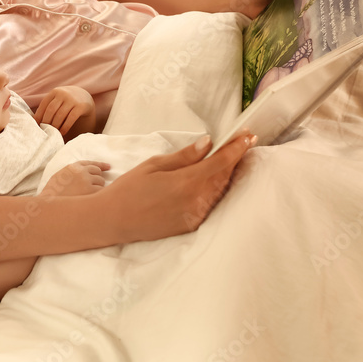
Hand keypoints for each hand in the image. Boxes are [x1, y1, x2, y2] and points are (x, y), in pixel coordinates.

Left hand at [35, 86, 95, 136]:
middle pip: (51, 109)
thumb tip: (35, 121)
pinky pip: (71, 118)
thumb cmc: (65, 102)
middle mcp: (63, 94)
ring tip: (53, 133)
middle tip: (44, 131)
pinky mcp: (81, 106)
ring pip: (60, 115)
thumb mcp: (57, 100)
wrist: (84, 97)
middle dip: (46, 121)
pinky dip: (65, 127)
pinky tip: (62, 133)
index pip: (44, 104)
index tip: (35, 125)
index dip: (38, 115)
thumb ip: (48, 107)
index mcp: (55, 92)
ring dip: (55, 126)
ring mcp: (72, 100)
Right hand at [40, 160, 109, 197]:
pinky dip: (99, 195)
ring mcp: (86, 180)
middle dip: (97, 179)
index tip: (108, 167)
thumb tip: (84, 175)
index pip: (90, 163)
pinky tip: (93, 200)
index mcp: (72, 167)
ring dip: (98, 188)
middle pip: (98, 172)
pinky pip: (102, 191)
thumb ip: (72, 173)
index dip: (100, 165)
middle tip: (93, 188)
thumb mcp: (59, 177)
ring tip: (88, 196)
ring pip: (101, 182)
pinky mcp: (90, 191)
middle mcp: (80, 171)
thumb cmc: (53, 195)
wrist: (50, 204)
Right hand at [102, 133, 254, 242]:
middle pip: (225, 176)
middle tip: (244, 142)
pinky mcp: (192, 225)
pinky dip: (216, 189)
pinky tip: (214, 179)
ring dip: (227, 173)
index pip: (221, 162)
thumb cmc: (129, 188)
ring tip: (232, 158)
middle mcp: (196, 201)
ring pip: (220, 190)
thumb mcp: (154, 165)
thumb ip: (184, 156)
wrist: (113, 220)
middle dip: (236, 158)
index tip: (249, 135)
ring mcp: (196, 215)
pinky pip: (211, 203)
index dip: (237, 147)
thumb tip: (208, 143)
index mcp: (186, 182)